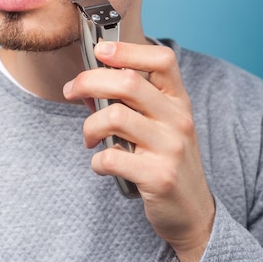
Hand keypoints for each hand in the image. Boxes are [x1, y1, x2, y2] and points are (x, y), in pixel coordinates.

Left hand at [63, 40, 214, 261]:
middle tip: (70, 91)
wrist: (192, 212)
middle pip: (128, 83)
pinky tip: (101, 165)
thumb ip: (130, 103)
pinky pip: (112, 158)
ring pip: (115, 117)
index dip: (127, 49)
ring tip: (89, 138)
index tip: (100, 50)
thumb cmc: (166, 159)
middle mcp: (178, 119)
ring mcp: (171, 148)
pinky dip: (96, 161)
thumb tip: (86, 84)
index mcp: (179, 101)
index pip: (162, 59)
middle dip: (88, 81)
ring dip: (89, 126)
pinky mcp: (159, 176)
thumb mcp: (159, 124)